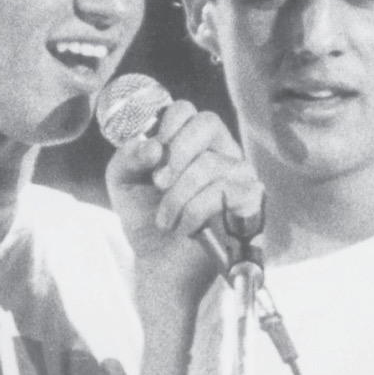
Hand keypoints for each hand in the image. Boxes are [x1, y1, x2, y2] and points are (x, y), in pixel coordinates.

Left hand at [103, 99, 263, 295]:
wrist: (160, 263)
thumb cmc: (146, 218)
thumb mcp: (123, 182)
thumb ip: (128, 157)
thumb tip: (153, 146)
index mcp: (191, 141)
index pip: (186, 111)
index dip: (166, 127)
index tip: (152, 157)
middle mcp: (219, 151)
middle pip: (207, 123)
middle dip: (176, 153)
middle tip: (158, 183)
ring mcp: (239, 174)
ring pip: (210, 163)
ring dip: (178, 196)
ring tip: (165, 220)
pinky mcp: (250, 199)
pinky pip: (225, 190)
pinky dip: (196, 211)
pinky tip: (186, 228)